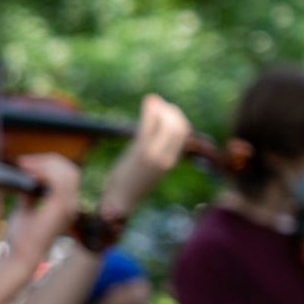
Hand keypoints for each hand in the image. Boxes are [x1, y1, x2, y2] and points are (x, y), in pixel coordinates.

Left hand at [13, 153, 82, 253]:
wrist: (20, 256)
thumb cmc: (22, 238)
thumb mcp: (25, 209)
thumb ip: (29, 194)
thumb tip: (26, 178)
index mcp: (67, 205)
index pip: (68, 176)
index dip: (49, 164)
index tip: (26, 163)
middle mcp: (72, 205)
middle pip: (70, 170)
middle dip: (47, 160)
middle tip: (24, 162)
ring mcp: (69, 206)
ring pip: (68, 172)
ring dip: (45, 163)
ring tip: (25, 165)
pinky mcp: (60, 208)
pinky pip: (59, 180)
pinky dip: (44, 171)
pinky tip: (29, 172)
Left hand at [100, 94, 191, 212]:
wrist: (119, 202)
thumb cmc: (130, 185)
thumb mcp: (148, 168)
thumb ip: (156, 152)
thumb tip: (157, 134)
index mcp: (170, 160)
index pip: (183, 132)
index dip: (178, 117)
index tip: (166, 109)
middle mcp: (167, 157)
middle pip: (180, 125)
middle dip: (171, 110)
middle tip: (157, 104)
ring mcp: (155, 154)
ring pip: (167, 123)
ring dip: (160, 108)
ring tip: (151, 102)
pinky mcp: (141, 152)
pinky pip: (149, 125)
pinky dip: (150, 110)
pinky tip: (148, 101)